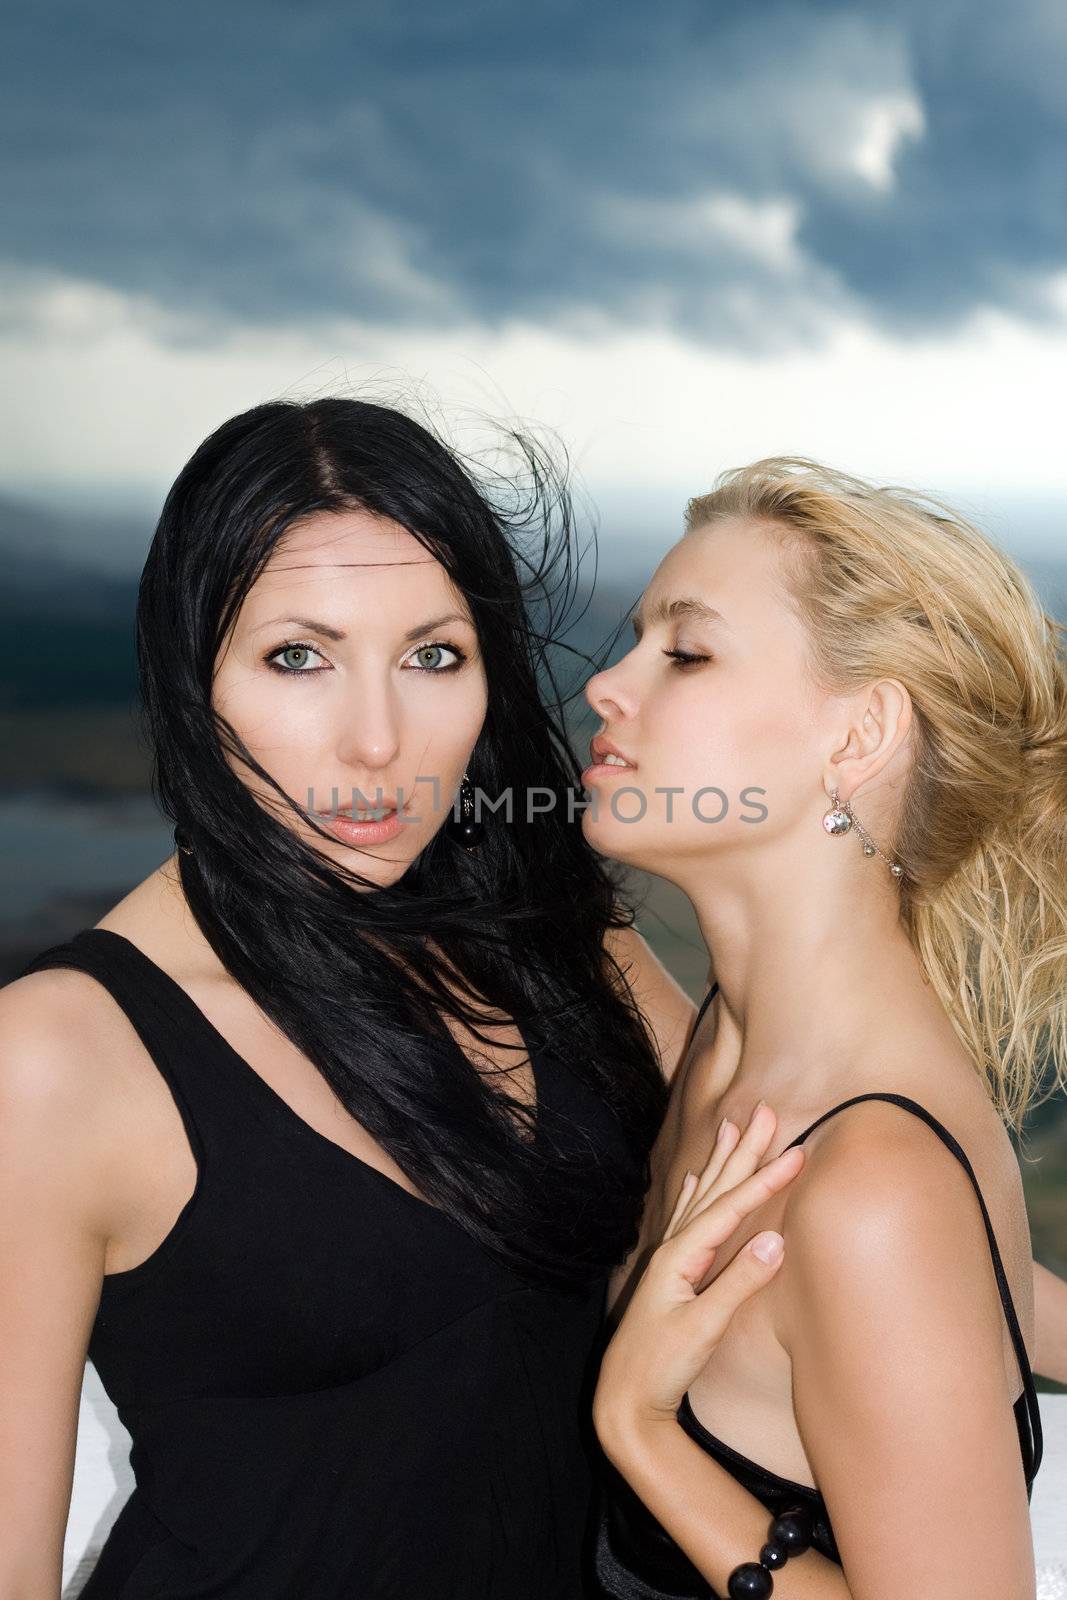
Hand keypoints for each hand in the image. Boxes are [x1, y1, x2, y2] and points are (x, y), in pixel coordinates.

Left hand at [594, 1106, 804, 1450]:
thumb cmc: (661, 1366)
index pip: (732, 1208)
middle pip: (717, 1189)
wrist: (625, 1399)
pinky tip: (696, 1179)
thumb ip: (739, 1283)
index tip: (798, 1149)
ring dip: (722, 1163)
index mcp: (682, 1255)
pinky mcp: (673, 1276)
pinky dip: (698, 1193)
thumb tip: (776, 1239)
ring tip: (732, 1127)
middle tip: (767, 1112)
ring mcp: (672, 1260)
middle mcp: (675, 1248)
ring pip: (705, 1198)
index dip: (766, 1178)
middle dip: (745, 1151)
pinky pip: (689, 1218)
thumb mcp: (704, 1327)